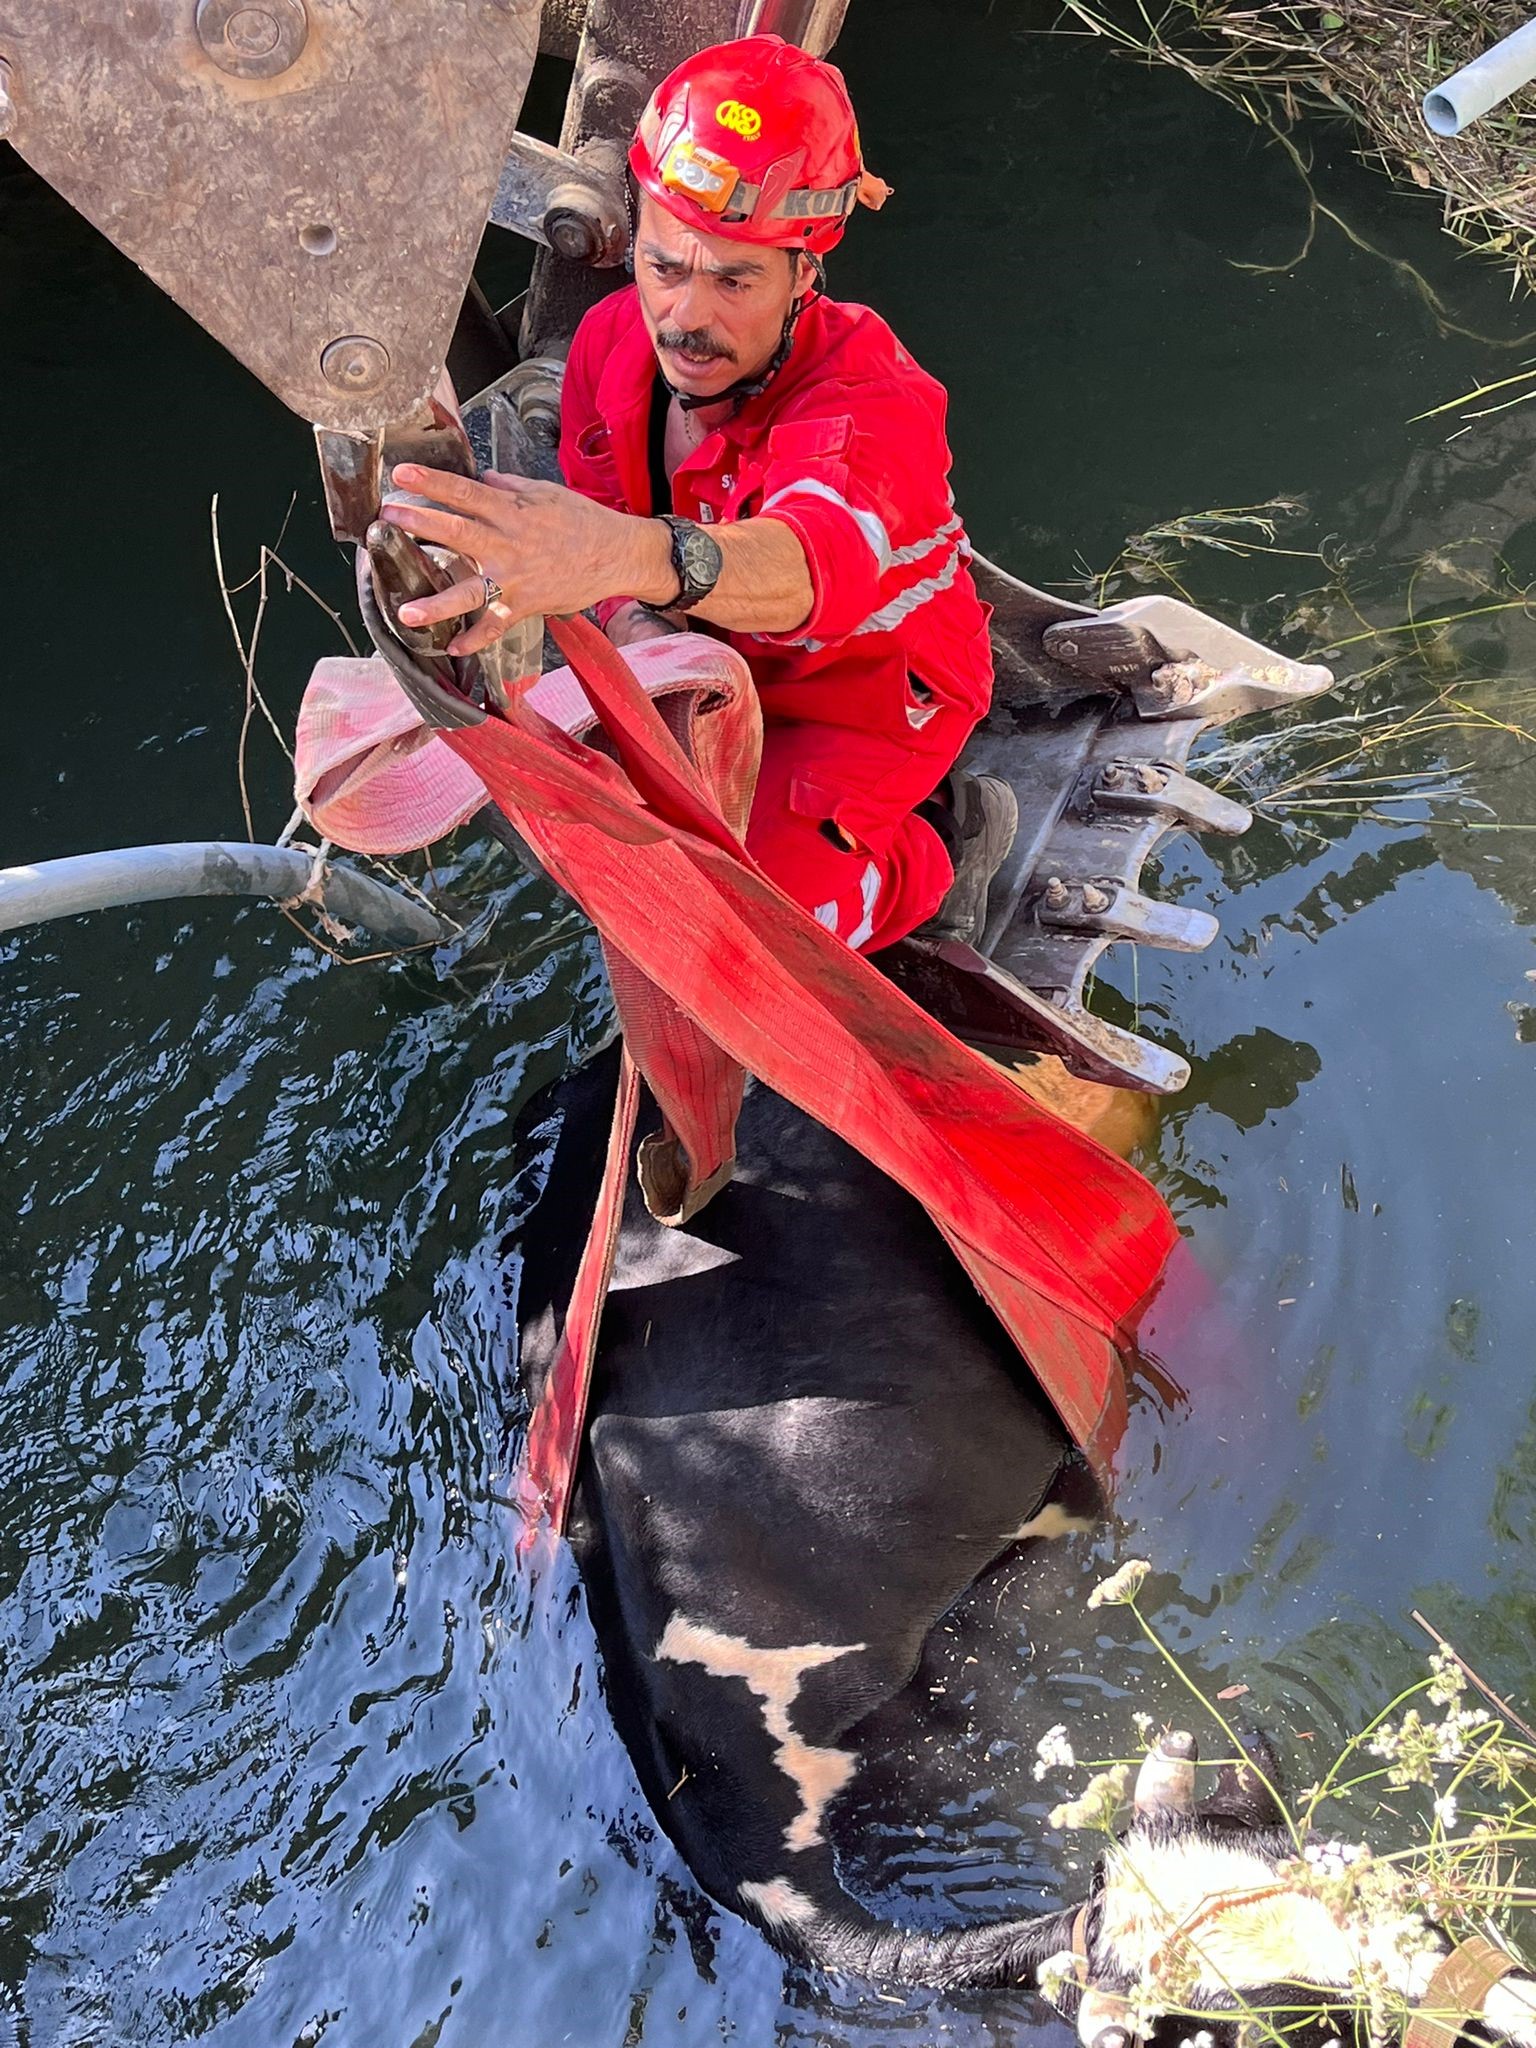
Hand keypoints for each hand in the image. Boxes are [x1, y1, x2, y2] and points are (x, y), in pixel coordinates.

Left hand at [382, 465, 672, 656]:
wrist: (617, 554)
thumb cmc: (582, 521)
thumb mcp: (544, 493)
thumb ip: (507, 488)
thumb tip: (479, 480)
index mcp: (511, 511)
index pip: (464, 492)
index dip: (432, 482)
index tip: (401, 474)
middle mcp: (508, 544)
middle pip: (457, 533)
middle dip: (420, 524)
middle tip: (387, 519)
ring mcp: (515, 579)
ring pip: (470, 592)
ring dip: (436, 604)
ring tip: (405, 612)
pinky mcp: (525, 604)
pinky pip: (495, 627)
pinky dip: (475, 640)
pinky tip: (453, 648)